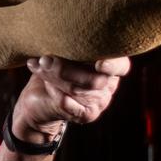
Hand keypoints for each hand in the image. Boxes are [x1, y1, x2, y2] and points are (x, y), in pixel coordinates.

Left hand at [14, 55, 130, 140]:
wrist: (40, 99)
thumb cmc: (53, 68)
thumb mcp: (61, 53)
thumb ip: (66, 49)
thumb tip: (56, 45)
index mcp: (110, 66)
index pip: (120, 66)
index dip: (112, 65)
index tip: (100, 64)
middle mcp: (109, 84)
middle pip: (94, 79)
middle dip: (66, 68)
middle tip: (45, 59)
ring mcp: (100, 101)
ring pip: (79, 91)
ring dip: (55, 78)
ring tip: (40, 66)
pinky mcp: (87, 114)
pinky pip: (69, 104)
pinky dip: (55, 93)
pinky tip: (47, 85)